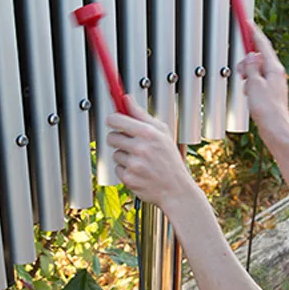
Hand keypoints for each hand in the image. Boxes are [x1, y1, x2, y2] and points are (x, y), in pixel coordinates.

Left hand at [106, 96, 197, 212]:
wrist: (176, 189)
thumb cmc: (170, 160)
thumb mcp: (162, 133)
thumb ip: (142, 115)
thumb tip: (126, 99)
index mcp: (149, 134)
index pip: (117, 120)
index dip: (112, 119)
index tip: (113, 121)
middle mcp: (140, 149)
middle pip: (111, 137)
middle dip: (118, 139)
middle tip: (130, 143)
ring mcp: (134, 165)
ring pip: (115, 154)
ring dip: (124, 156)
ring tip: (140, 160)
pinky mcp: (129, 179)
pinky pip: (117, 169)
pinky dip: (125, 170)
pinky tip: (139, 171)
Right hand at [237, 23, 288, 147]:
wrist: (276, 129)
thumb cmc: (267, 110)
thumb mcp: (254, 84)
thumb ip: (251, 67)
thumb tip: (251, 55)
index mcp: (274, 68)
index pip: (262, 44)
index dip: (253, 32)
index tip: (247, 22)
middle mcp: (275, 73)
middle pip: (258, 57)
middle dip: (246, 60)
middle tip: (241, 70)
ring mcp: (273, 83)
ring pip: (256, 70)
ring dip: (247, 74)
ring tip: (245, 85)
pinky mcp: (270, 93)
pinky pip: (257, 81)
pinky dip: (250, 83)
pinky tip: (248, 94)